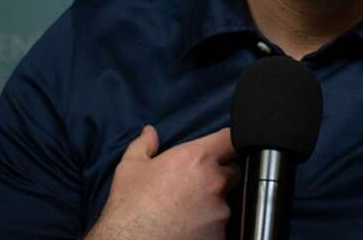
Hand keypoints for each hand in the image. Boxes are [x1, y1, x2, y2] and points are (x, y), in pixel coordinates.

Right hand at [86, 125, 239, 239]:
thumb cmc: (130, 207)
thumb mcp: (130, 168)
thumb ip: (144, 145)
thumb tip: (149, 132)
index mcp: (197, 158)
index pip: (230, 139)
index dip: (227, 142)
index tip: (221, 148)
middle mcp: (215, 182)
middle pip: (232, 171)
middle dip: (219, 175)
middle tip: (196, 185)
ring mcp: (220, 211)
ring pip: (225, 201)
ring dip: (212, 202)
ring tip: (187, 210)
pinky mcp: (220, 235)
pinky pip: (220, 225)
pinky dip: (209, 225)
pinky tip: (189, 227)